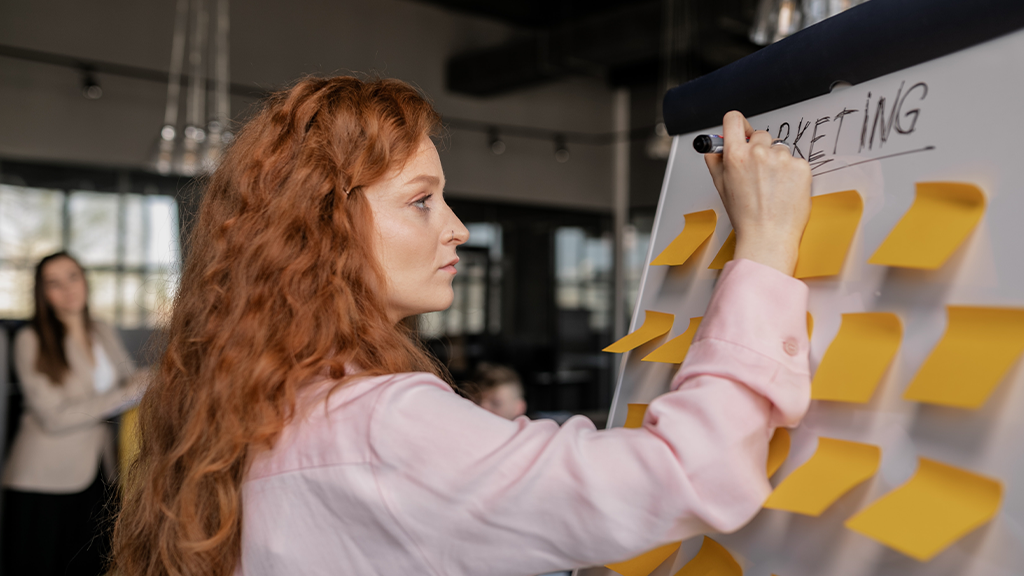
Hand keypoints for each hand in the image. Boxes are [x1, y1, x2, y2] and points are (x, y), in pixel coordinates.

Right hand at [705, 111, 810, 274]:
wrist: (769, 236)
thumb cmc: (747, 217)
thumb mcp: (721, 187)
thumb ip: (716, 162)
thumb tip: (714, 147)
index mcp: (736, 156)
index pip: (733, 120)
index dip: (736, 125)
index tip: (740, 130)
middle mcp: (759, 153)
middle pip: (760, 134)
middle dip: (759, 149)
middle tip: (759, 172)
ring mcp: (782, 159)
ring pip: (779, 149)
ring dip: (777, 162)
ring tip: (772, 186)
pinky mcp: (801, 166)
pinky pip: (796, 161)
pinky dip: (792, 172)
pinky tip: (784, 189)